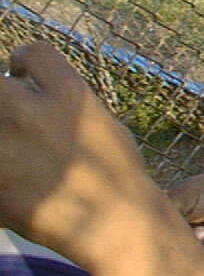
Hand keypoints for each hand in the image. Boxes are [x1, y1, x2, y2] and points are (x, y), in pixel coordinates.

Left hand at [0, 42, 146, 258]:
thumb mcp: (103, 124)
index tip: (19, 72)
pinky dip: (0, 166)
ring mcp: (8, 147)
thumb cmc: (119, 175)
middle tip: (11, 114)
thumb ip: (68, 104)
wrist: (115, 222)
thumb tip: (38, 95)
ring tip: (12, 142)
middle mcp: (32, 112)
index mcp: (70, 94)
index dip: (22, 60)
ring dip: (0, 129)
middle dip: (2, 95)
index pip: (33, 52)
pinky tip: (11, 173)